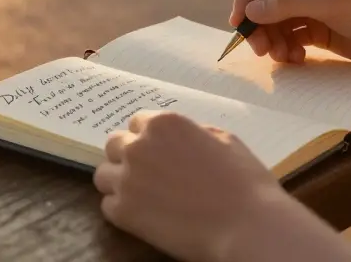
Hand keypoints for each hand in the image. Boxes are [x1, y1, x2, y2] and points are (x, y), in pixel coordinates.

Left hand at [94, 111, 350, 261]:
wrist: (247, 226)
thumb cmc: (245, 181)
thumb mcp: (223, 140)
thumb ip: (191, 133)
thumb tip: (177, 139)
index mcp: (164, 123)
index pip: (137, 123)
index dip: (147, 139)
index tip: (156, 153)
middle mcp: (139, 146)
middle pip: (114, 144)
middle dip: (127, 156)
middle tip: (146, 174)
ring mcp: (128, 179)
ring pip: (104, 174)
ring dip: (118, 182)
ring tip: (140, 196)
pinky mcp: (123, 212)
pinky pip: (107, 205)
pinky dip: (121, 210)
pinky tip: (143, 215)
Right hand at [231, 0, 350, 69]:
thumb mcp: (330, 4)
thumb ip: (287, 5)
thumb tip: (249, 11)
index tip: (239, 19)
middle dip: (259, 24)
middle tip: (259, 49)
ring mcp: (314, 7)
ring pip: (276, 22)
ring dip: (272, 40)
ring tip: (283, 57)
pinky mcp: (321, 30)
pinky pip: (291, 38)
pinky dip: (288, 50)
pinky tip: (297, 60)